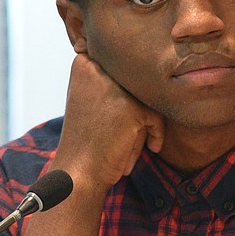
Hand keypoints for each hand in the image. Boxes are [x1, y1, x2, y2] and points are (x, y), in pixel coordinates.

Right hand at [54, 52, 164, 190]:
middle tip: (121, 134)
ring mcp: (112, 86)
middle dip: (137, 111)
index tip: (117, 118)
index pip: (127, 70)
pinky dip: (155, 133)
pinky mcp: (129, 105)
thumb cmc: (88, 139)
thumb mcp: (91, 97)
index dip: (128, 97)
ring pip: (148, 99)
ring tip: (126, 142)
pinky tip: (149, 148)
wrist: (78, 172)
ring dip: (144, 123)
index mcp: (84, 62)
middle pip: (138, 85)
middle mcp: (95, 68)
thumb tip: (152, 63)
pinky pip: (156, 116)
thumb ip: (112, 77)